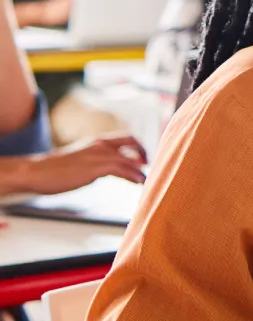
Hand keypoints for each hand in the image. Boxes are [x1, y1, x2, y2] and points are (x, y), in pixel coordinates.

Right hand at [21, 135, 147, 194]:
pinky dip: (134, 176)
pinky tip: (139, 183)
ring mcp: (97, 155)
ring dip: (141, 170)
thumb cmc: (54, 169)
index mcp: (96, 142)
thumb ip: (96, 161)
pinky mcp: (94, 168)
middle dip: (145, 153)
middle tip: (149, 166)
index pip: (126, 138)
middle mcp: (99, 145)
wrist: (34, 172)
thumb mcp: (80, 160)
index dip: (139, 146)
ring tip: (147, 180)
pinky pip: (121, 170)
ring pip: (129, 159)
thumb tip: (107, 169)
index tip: (145, 158)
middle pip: (132, 142)